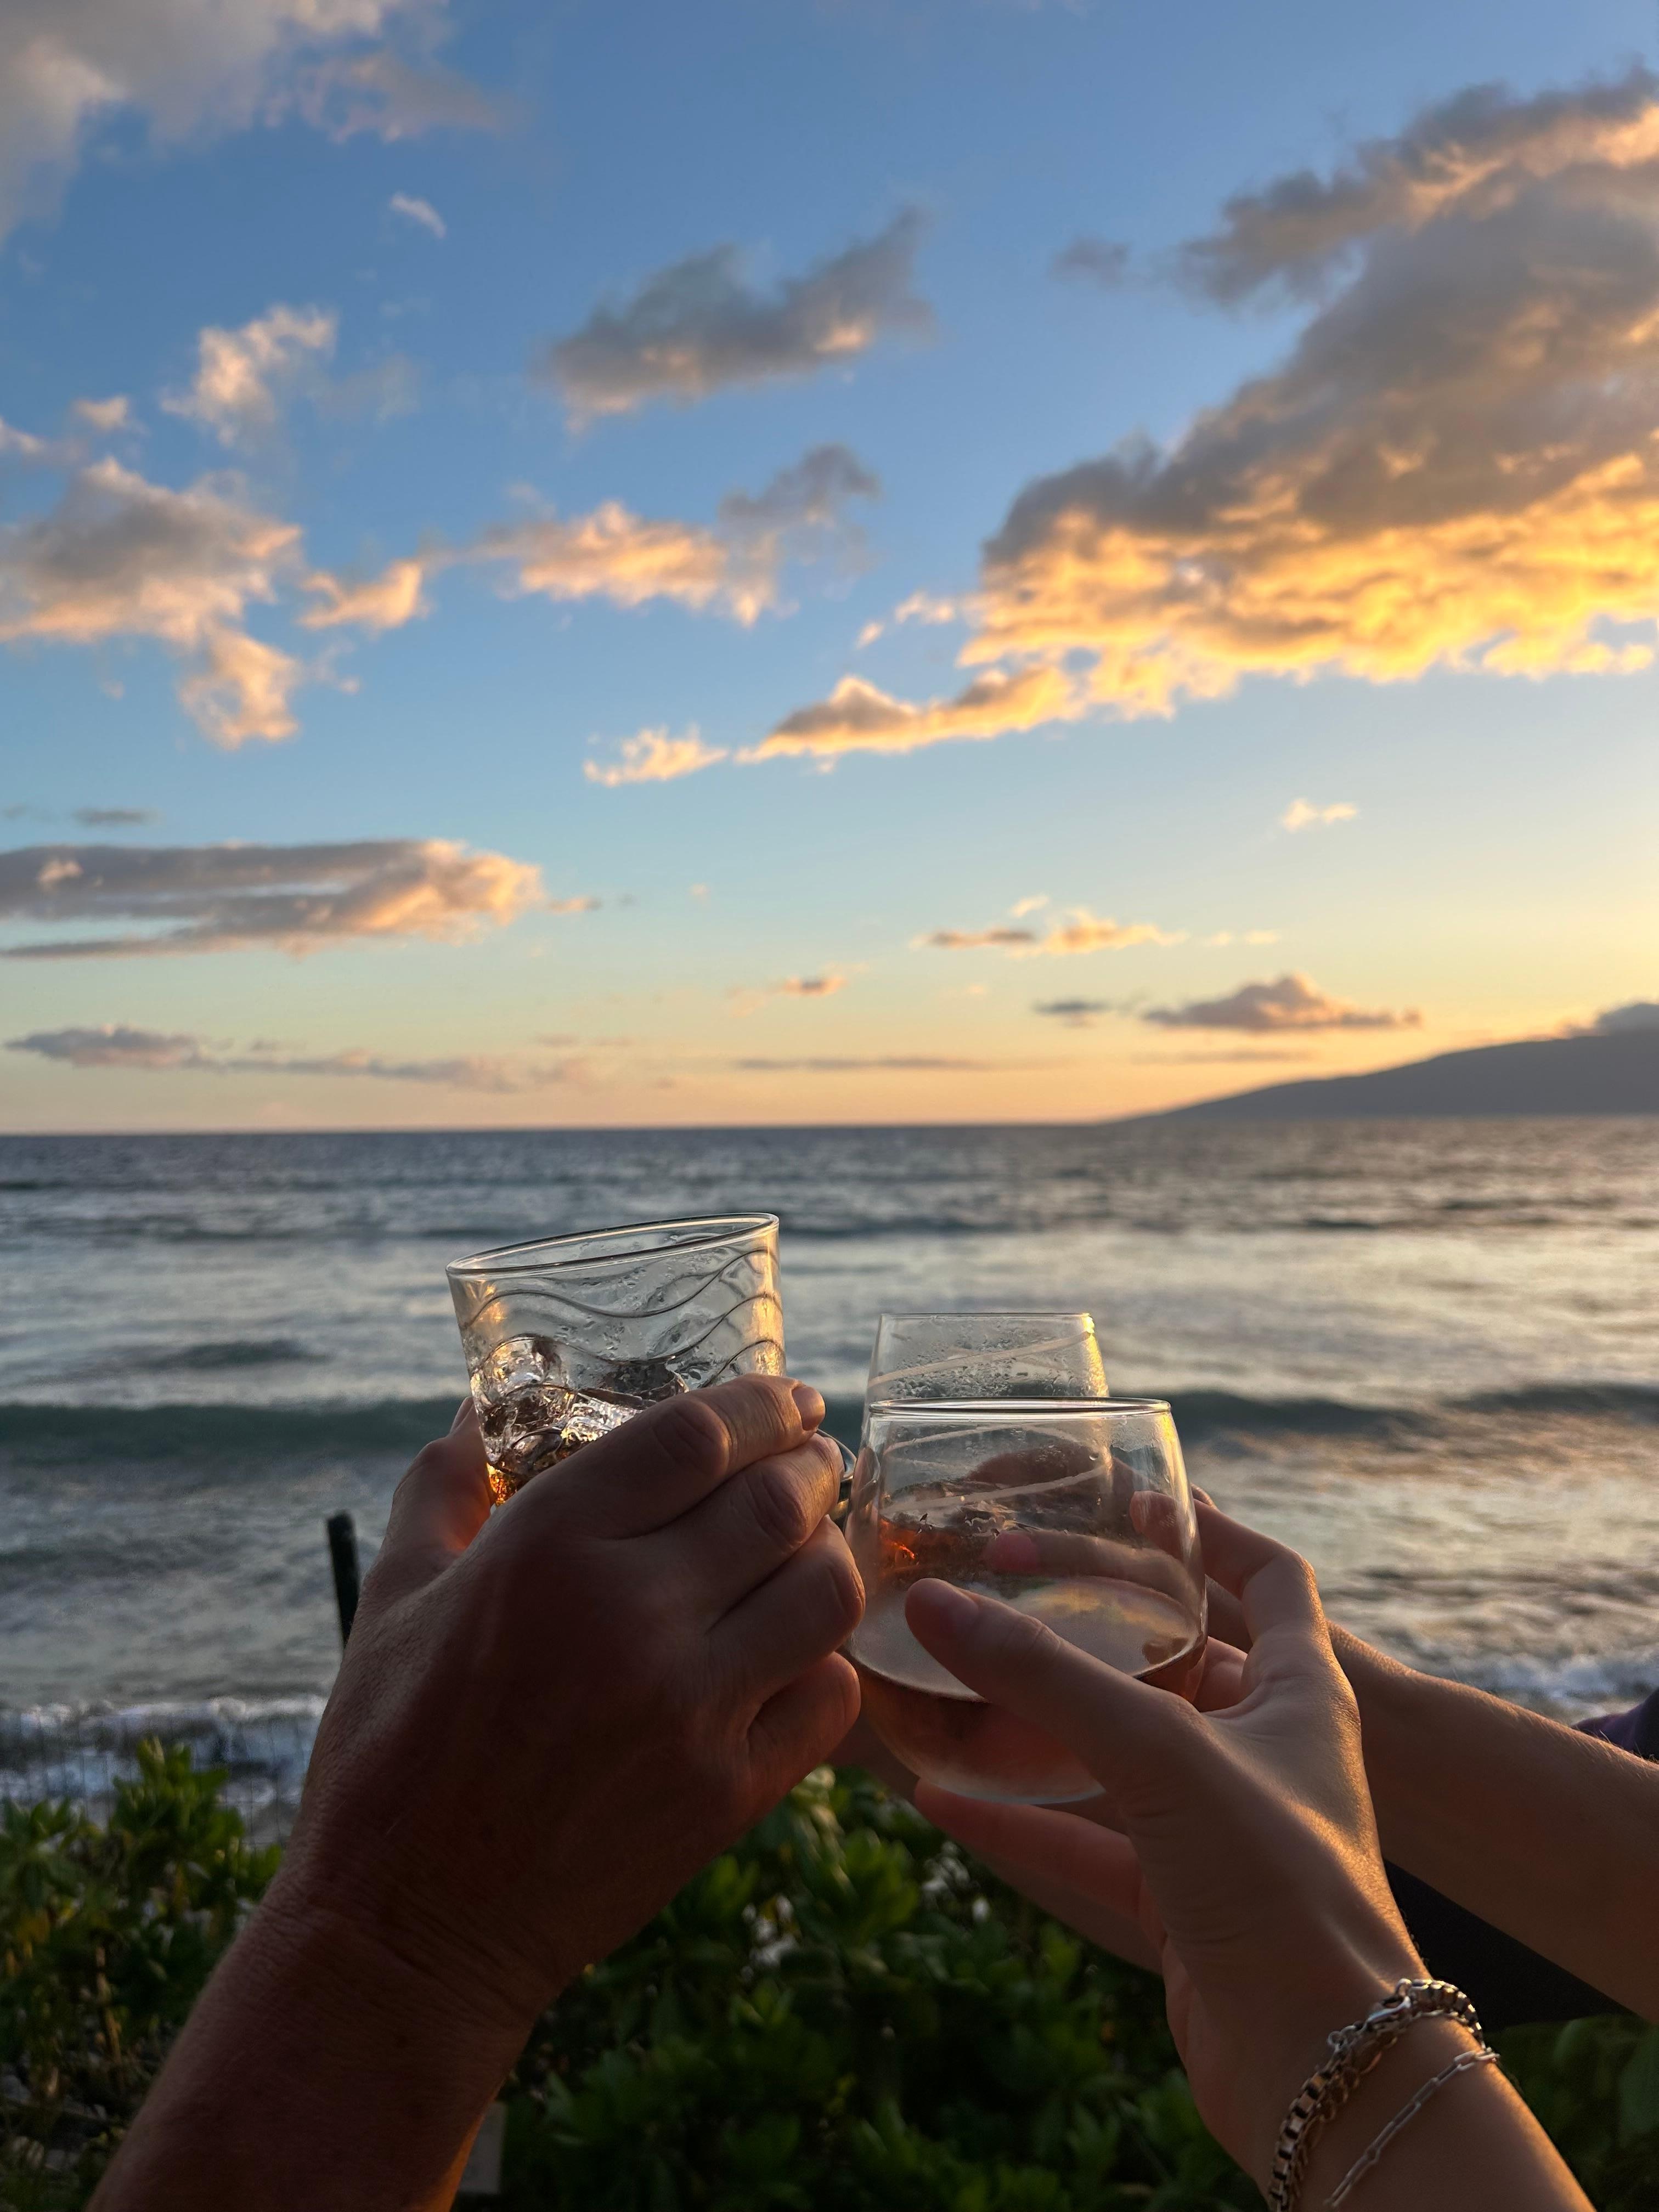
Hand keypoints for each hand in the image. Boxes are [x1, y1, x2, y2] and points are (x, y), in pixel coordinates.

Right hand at [276, 1374, 863, 2049]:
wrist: (408, 1930)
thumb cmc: (387, 1752)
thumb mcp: (394, 1600)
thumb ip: (441, 1488)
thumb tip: (470, 1410)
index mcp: (549, 1548)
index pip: (698, 1435)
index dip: (761, 1403)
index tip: (791, 1396)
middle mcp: (632, 1615)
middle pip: (779, 1501)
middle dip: (812, 1467)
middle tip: (814, 1462)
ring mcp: (691, 1710)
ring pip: (824, 1593)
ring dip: (830, 1554)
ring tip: (814, 1545)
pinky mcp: (727, 1795)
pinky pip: (827, 1696)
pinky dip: (827, 1660)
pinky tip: (798, 1649)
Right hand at [905, 1499, 1424, 2185]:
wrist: (1326, 2067)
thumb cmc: (1278, 1884)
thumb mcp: (1159, 1752)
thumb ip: (1044, 1675)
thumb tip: (936, 1603)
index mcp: (1299, 1694)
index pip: (1272, 1581)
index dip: (1214, 1533)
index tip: (1136, 1499)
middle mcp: (1264, 1754)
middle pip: (1174, 1665)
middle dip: (1092, 1630)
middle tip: (1007, 1586)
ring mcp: (1221, 1832)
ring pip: (1117, 1759)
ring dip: (1039, 1728)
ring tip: (955, 1684)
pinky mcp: (1180, 1906)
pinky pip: (1085, 1843)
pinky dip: (1017, 1821)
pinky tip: (940, 1801)